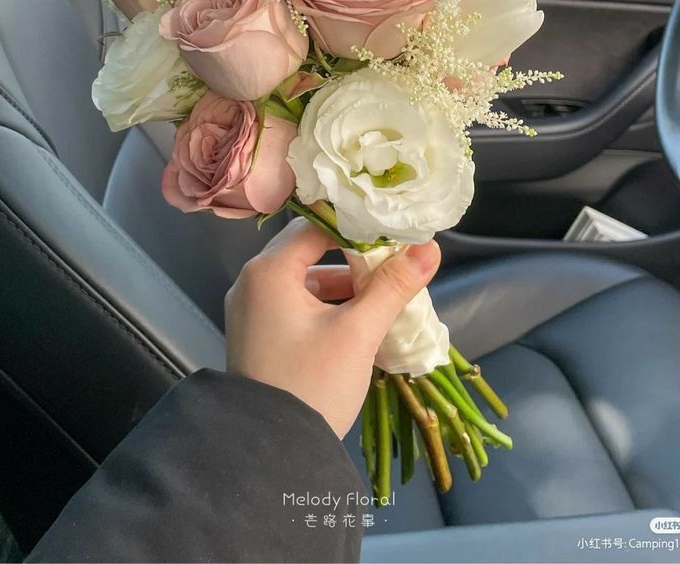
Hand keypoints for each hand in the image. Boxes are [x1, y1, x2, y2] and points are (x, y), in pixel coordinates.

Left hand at [225, 218, 440, 438]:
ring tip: (385, 298)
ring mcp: (251, 312)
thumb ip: (392, 286)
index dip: (357, 228)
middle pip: (310, 252)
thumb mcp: (358, 333)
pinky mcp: (258, 337)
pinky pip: (296, 307)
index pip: (316, 226)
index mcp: (268, 272)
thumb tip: (428, 248)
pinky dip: (328, 309)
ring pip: (305, 282)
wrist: (269, 454)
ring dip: (345, 287)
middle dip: (355, 260)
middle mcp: (252, 283)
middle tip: (394, 265)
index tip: (393, 235)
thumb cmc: (312, 384)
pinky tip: (361, 323)